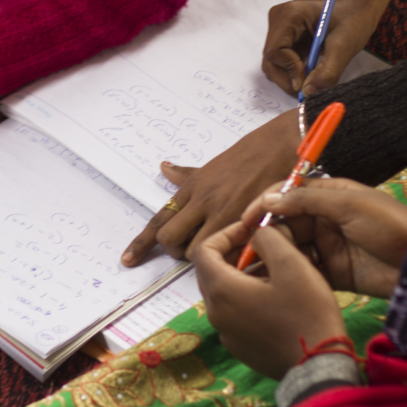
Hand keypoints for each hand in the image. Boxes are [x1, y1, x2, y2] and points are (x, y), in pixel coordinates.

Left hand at [122, 109, 299, 265]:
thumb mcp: (210, 165)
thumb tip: (163, 168)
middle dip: (175, 252)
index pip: (158, 220)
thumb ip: (187, 175)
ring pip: (195, 250)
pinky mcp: (244, 219)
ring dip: (203, 257)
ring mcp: (221, 210)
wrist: (279, 145)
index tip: (127, 260)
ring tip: (220, 251)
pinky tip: (239, 252)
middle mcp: (200, 200)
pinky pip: (226, 249)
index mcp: (190, 188)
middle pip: (169, 239)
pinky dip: (229, 256)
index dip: (141, 243)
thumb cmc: (248, 156)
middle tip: (191, 251)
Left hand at [194, 223, 346, 378]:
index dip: (225, 234)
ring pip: (224, 293)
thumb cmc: (306, 314)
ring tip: (275, 270)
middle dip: (233, 253)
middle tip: (262, 248)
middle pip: (211, 272)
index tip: (250, 231)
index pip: (203, 250)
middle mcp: (216, 313)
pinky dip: (247, 297)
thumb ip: (269, 239)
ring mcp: (226, 333)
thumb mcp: (292, 264)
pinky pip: (235, 313)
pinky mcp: (240, 347)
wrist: (319, 367)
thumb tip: (257, 233)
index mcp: (222, 290)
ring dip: (243, 275)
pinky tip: (276, 297)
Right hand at [226, 178, 406, 297]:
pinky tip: (272, 281)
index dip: (265, 206)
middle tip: (246, 250)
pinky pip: (304, 270)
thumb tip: (269, 200)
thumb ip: (307, 201)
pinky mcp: (333, 272)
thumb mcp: (348, 205)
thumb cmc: (389, 225)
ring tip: (254, 268)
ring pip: (291, 247)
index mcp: (328, 196)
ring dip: (274, 254)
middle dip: (265, 234)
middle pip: (285, 223)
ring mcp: (328, 246)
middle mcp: (324, 219)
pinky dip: (288, 273)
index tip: (245, 221)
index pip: (287, 195)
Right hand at [261, 0, 397, 96]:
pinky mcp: (283, 36)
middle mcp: (278, 19)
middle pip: (270, 59)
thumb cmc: (353, 21)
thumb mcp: (345, 47)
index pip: (275, 51)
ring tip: (311, 79)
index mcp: (290, 15)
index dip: (289, 70)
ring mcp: (279, 27)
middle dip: (287, 78)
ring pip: (274, 63)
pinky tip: (309, 72)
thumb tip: (308, 93)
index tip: (307, 82)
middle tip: (308, 89)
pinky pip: (281, 61)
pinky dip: (293, 72)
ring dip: (290, 76)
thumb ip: (327, 72)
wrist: (357, 10)